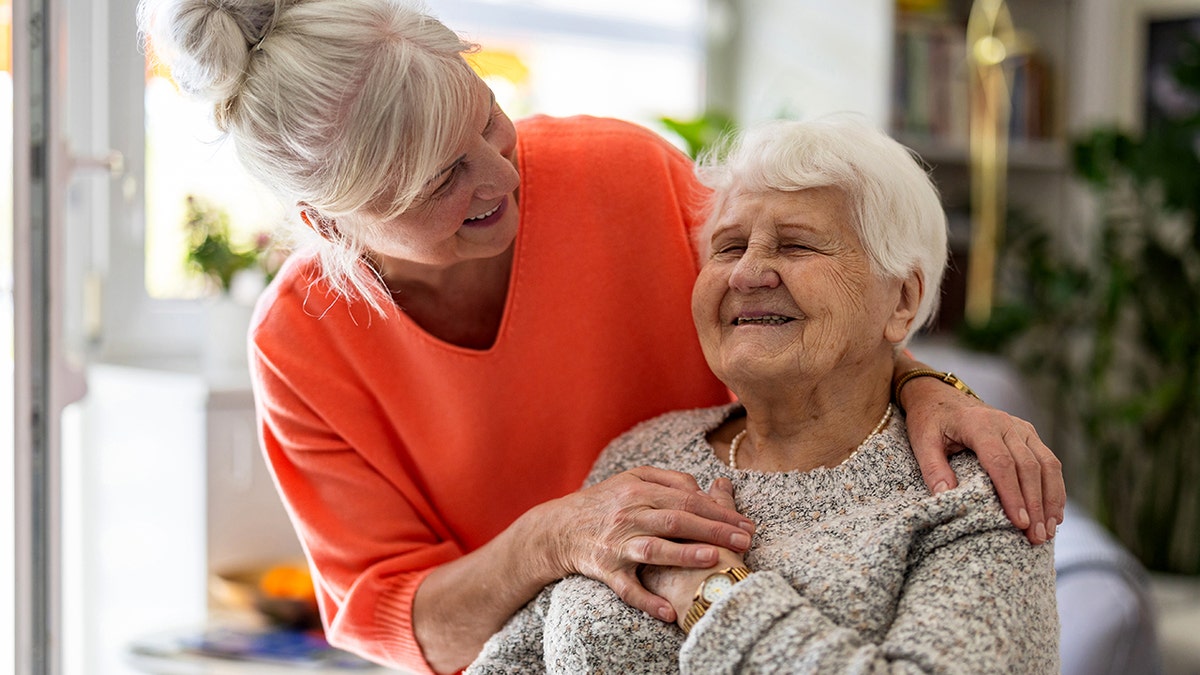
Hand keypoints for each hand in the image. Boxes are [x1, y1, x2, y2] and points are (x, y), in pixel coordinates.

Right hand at [539, 467, 754, 622]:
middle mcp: (629, 515)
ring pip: (653, 549)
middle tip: (745, 542)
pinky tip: (669, 612)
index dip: (719, 511)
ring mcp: (617, 544)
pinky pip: (627, 589)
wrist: (558, 528)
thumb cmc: (604, 502)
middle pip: (676, 520)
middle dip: (714, 530)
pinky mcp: (605, 570)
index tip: (746, 524)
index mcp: (638, 490)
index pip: (686, 498)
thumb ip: (668, 479)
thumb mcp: (631, 479)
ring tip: (713, 559)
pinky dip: (647, 601)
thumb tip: (703, 488)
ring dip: (683, 554)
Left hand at [899, 373, 1064, 545]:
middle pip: (1029, 467)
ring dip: (1050, 499)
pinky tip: (1054, 514)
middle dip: (1035, 504)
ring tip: (1048, 532)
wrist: (939, 395)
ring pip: (1047, 464)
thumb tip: (947, 498)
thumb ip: (933, 469)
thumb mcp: (922, 442)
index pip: (1002, 463)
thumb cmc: (929, 421)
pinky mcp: (1028, 434)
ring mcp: (1021, 428)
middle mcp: (1006, 423)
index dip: (1012, 494)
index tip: (1020, 523)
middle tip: (1037, 537)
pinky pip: (1049, 461)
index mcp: (979, 424)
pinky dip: (1055, 488)